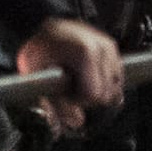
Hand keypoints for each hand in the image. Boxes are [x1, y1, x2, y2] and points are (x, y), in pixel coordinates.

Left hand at [19, 17, 123, 131]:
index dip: (76, 100)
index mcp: (86, 53)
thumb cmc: (40, 50)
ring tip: (78, 80)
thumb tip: (77, 122)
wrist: (48, 28)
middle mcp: (103, 49)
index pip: (94, 96)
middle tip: (69, 87)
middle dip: (87, 97)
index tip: (63, 92)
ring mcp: (111, 49)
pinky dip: (104, 83)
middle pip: (106, 95)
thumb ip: (54, 102)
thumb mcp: (35, 75)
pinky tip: (88, 76)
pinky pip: (117, 80)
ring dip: (96, 90)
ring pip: (113, 89)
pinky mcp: (114, 50)